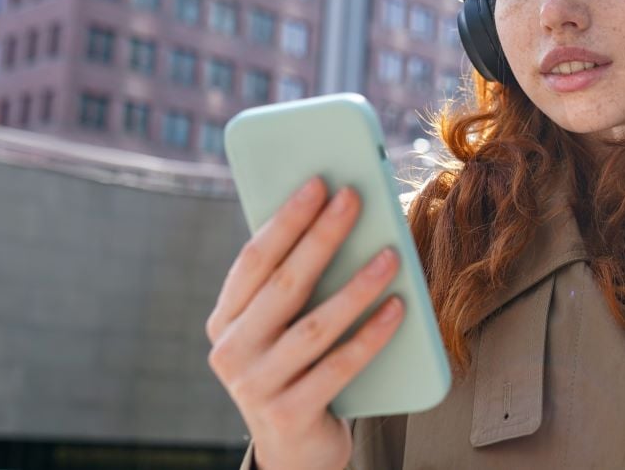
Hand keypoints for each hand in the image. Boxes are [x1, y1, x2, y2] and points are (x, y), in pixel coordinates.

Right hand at [205, 176, 404, 469]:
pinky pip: (337, 367)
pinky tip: (398, 308)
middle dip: (322, 236)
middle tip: (354, 198)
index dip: (286, 219)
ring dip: (356, 286)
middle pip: (284, 284)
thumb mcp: (286, 326)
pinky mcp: (287, 415)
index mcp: (225, 319)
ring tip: (391, 255)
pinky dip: (370, 335)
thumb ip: (299, 283)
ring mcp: (255, 386)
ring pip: (314, 326)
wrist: (295, 452)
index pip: (255, 259)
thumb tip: (343, 218)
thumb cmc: (298, 369)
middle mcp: (230, 350)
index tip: (318, 182)